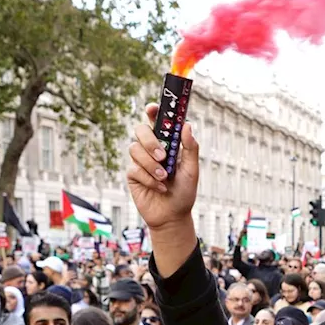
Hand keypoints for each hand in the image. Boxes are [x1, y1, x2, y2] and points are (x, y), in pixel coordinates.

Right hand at [127, 103, 198, 232]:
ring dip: (151, 164)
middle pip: (140, 130)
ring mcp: (140, 161)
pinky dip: (149, 179)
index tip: (152, 108)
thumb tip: (187, 125)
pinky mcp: (133, 174)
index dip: (152, 112)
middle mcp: (151, 149)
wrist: (173, 216)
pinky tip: (159, 187)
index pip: (156, 122)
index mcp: (167, 144)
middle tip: (163, 156)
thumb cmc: (184, 192)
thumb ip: (190, 148)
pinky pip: (134, 169)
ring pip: (135, 149)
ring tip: (164, 177)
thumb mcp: (192, 170)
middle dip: (150, 142)